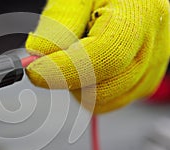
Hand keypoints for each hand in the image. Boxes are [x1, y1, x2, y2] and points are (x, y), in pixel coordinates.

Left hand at [26, 0, 169, 112]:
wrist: (125, 0)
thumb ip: (58, 24)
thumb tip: (39, 55)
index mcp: (139, 15)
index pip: (103, 57)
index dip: (65, 69)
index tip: (35, 71)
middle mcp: (151, 47)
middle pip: (102, 87)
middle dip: (68, 77)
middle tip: (51, 58)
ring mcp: (150, 70)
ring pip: (103, 100)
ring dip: (77, 85)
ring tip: (76, 56)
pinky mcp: (142, 83)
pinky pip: (108, 102)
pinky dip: (88, 91)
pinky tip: (87, 67)